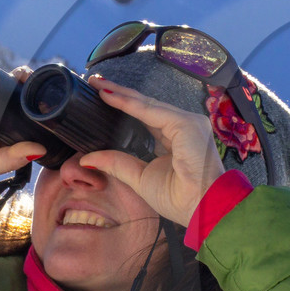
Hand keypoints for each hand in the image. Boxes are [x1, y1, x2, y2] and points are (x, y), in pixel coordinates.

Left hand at [75, 74, 228, 226]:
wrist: (202, 208)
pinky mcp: (186, 123)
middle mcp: (183, 127)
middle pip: (145, 107)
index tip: (101, 97)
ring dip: (121, 93)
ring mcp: (187, 123)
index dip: (123, 108)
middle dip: (120, 93)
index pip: (145, 118)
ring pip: (147, 104)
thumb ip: (116, 164)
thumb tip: (87, 160)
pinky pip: (151, 110)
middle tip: (95, 82)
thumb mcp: (139, 178)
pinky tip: (109, 96)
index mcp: (174, 141)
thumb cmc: (179, 198)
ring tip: (97, 83)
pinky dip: (128, 103)